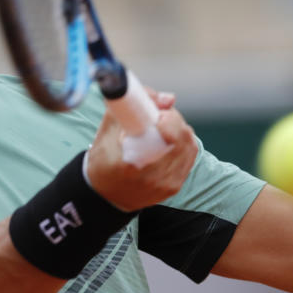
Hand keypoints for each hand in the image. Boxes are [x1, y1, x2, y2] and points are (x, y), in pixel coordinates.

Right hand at [86, 89, 197, 210]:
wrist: (103, 195)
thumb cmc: (102, 160)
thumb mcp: (106, 131)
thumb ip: (129, 107)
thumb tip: (169, 97)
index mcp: (134, 167)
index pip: (172, 138)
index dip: (170, 119)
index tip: (157, 112)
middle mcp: (155, 180)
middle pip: (184, 140)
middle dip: (175, 121)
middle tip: (159, 116)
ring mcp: (167, 186)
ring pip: (190, 148)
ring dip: (180, 131)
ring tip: (163, 127)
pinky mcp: (174, 188)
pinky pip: (188, 158)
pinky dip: (182, 144)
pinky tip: (169, 140)